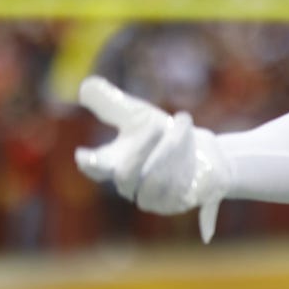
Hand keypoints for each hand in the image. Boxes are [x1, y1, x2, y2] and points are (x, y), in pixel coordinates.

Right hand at [74, 76, 228, 242]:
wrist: (203, 153)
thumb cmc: (163, 135)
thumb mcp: (138, 116)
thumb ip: (111, 104)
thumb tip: (86, 85)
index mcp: (115, 165)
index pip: (96, 170)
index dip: (90, 164)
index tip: (84, 156)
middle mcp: (132, 186)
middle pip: (125, 175)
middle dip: (140, 148)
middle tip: (155, 125)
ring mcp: (155, 199)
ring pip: (154, 183)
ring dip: (170, 150)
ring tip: (182, 122)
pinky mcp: (179, 203)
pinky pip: (178, 191)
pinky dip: (186, 163)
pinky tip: (195, 145)